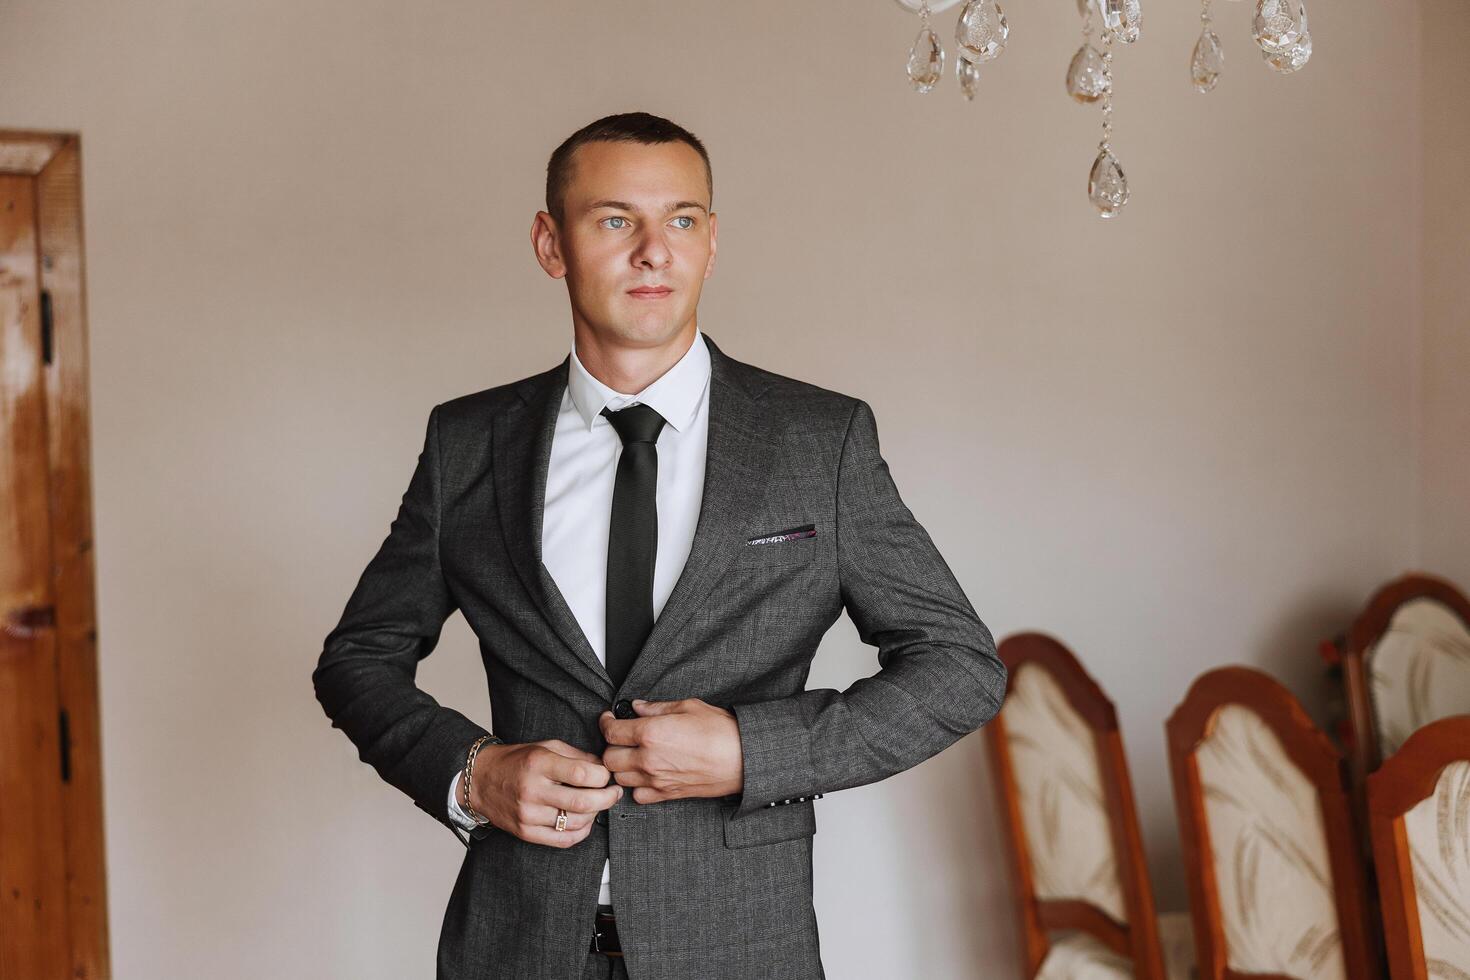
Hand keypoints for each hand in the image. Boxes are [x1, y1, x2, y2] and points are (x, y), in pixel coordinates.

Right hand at [468, 739, 621, 847]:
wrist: (480, 780)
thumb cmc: (516, 761)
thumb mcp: (546, 747)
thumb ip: (576, 756)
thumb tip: (603, 769)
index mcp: (539, 764)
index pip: (583, 774)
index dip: (603, 776)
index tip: (607, 775)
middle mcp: (533, 790)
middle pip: (583, 802)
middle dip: (608, 798)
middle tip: (614, 793)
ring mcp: (528, 814)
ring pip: (576, 823)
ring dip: (595, 814)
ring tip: (597, 804)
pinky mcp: (526, 832)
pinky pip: (563, 840)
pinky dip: (581, 832)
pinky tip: (584, 821)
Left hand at [599, 698, 744, 803]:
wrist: (743, 758)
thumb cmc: (721, 731)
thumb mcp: (688, 706)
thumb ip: (656, 708)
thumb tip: (638, 707)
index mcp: (651, 734)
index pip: (611, 731)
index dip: (606, 722)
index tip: (610, 719)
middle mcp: (649, 759)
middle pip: (609, 758)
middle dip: (611, 745)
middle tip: (621, 736)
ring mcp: (657, 780)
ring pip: (620, 778)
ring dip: (622, 766)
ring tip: (632, 754)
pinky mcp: (667, 794)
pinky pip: (638, 795)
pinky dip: (637, 786)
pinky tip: (645, 774)